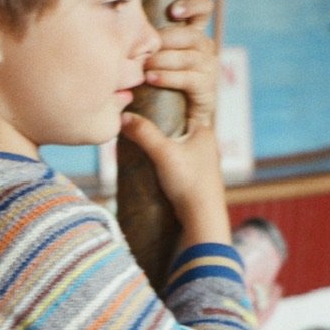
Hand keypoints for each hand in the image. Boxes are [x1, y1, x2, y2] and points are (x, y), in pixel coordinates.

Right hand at [121, 110, 230, 248]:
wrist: (202, 217)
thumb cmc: (188, 181)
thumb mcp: (162, 152)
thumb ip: (143, 132)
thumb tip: (123, 117)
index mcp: (204, 131)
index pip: (179, 112)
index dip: (159, 112)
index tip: (140, 114)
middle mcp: (206, 145)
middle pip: (175, 132)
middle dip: (157, 134)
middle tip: (135, 135)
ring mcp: (203, 164)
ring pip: (176, 150)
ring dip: (159, 152)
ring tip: (139, 153)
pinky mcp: (196, 181)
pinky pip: (177, 166)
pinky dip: (164, 166)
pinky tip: (151, 171)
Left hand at [144, 0, 217, 131]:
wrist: (167, 123)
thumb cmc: (149, 85)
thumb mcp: (146, 57)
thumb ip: (144, 40)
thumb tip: (122, 19)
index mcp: (192, 36)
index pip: (204, 10)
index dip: (193, 6)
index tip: (173, 12)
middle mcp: (204, 49)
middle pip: (192, 34)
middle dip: (167, 40)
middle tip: (145, 49)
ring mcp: (208, 68)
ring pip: (190, 56)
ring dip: (164, 60)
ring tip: (144, 68)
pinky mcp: (207, 89)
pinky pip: (190, 78)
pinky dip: (169, 77)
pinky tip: (152, 79)